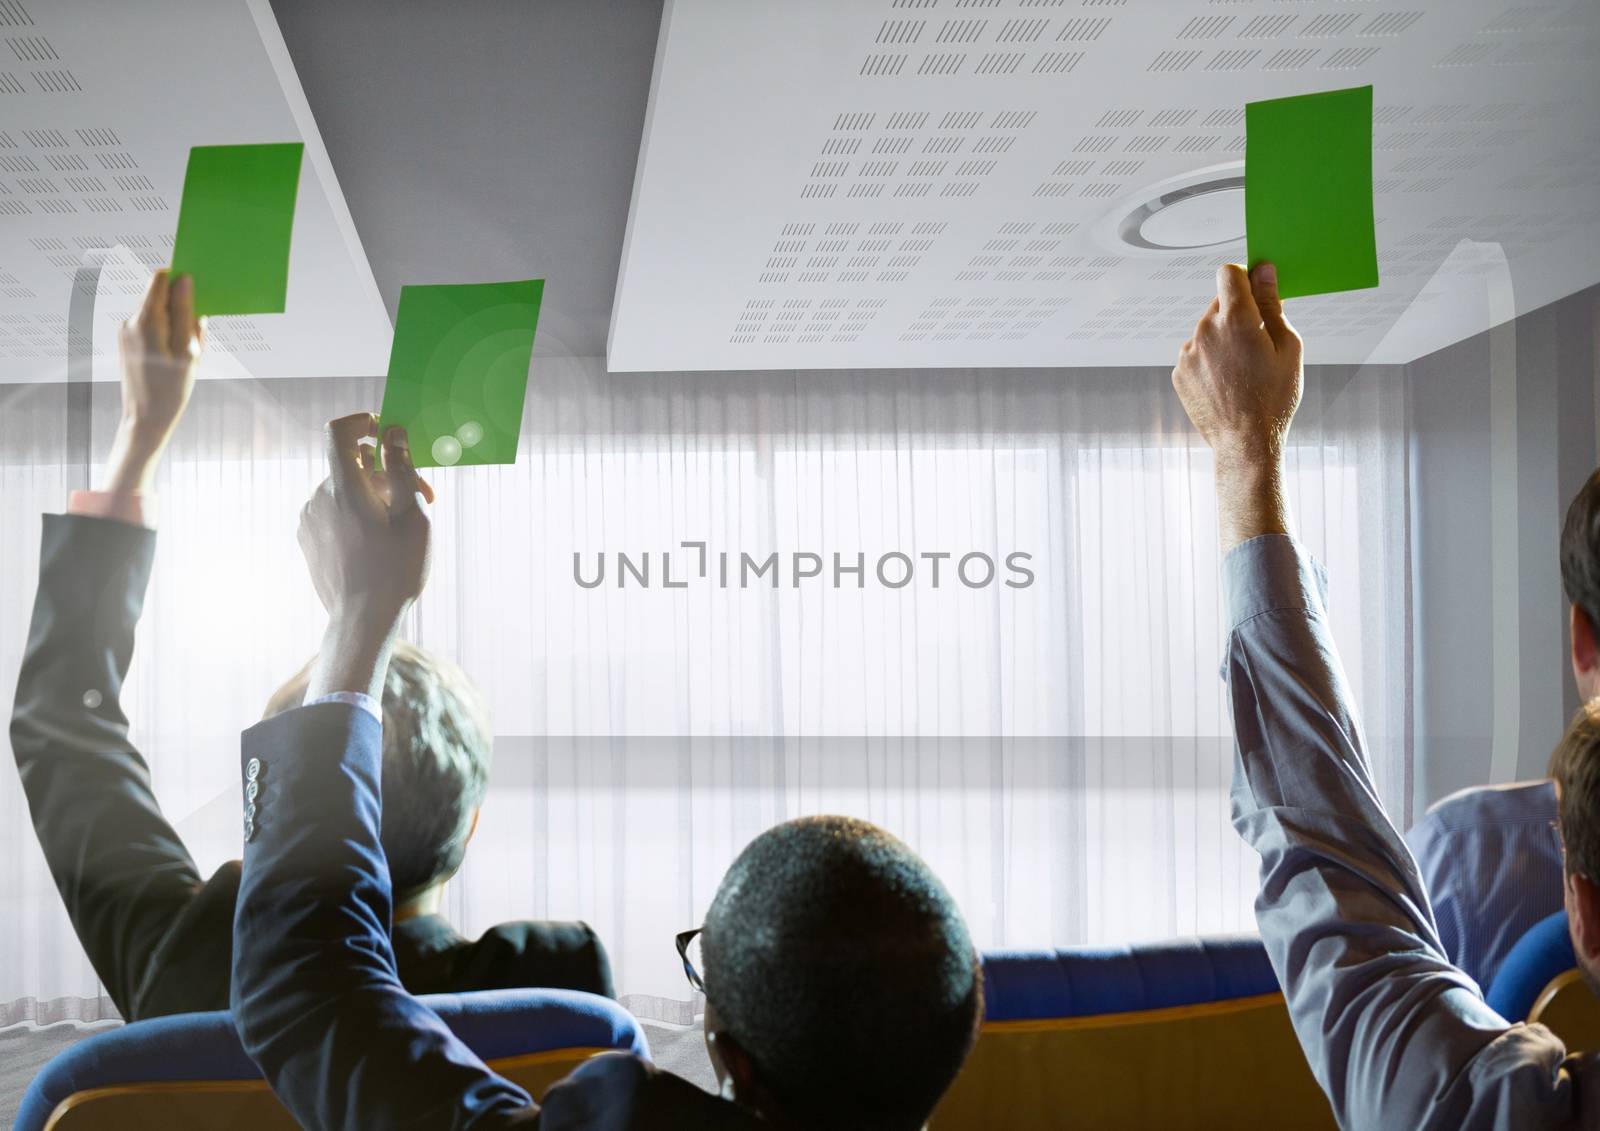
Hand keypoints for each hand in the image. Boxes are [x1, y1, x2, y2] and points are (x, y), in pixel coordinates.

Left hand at [103, 270, 203, 492]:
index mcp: (145, 319)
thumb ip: (185, 312)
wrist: (145, 419)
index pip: (160, 278)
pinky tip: (177, 359)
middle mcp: (130, 320)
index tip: (200, 286)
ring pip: (159, 313)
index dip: (180, 277)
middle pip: (161, 296)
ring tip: (188, 354)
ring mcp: (126, 331)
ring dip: (177, 324)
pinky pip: (152, 328)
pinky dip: (168, 335)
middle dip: (183, 307)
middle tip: (197, 336)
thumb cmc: (172, 388)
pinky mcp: (127, 342)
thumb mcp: (188, 350)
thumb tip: (185, 280)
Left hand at [299, 415, 434, 699]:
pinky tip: (380, 541)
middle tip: (424, 494)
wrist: (362, 622)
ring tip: (403, 525)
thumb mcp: (412, 516)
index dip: (362, 422)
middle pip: (351, 466)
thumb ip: (401, 469)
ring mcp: (309, 520)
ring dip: (374, 495)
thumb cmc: (394, 569)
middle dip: (387, 472)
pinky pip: (333, 512)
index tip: (385, 430)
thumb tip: (393, 433)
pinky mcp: (308, 540)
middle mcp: (317, 498)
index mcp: (343, 488)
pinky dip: (357, 514)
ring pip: (344, 490)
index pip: (339, 432)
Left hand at [1172, 263, 1302, 548]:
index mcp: (1236, 319)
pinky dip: (1210, 360)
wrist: (1245, 443)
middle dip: (1239, 313)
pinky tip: (1228, 383)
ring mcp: (1188, 352)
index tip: (1256, 290)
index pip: (1229, 274)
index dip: (1244, 277)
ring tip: (1244, 370)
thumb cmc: (1275, 396)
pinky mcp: (1179, 372)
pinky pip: (1197, 353)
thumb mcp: (1288, 346)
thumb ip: (1273, 304)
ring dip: (1224, 338)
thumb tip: (1265, 271)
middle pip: (1220, 303)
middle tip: (1259, 340)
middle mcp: (1205, 330)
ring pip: (1208, 330)